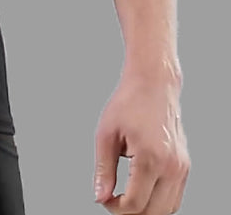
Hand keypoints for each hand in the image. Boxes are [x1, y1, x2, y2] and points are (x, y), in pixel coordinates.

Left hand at [93, 70, 189, 212]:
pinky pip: (175, 197)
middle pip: (154, 213)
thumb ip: (103, 169)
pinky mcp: (185, 166)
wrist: (154, 85)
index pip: (135, 204)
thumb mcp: (106, 134)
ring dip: (146, 209)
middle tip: (113, 200)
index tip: (104, 198)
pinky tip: (141, 189)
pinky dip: (159, 201)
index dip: (115, 208)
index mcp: (151, 158)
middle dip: (131, 213)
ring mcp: (182, 168)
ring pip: (168, 209)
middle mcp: (172, 167)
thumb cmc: (129, 103)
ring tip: (125, 195)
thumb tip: (100, 196)